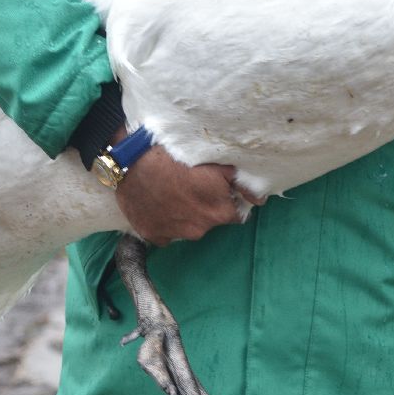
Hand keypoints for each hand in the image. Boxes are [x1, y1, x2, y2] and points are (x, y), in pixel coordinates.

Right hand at [114, 146, 263, 246]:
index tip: (215, 190)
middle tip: (191, 188)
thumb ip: (239, 183)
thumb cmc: (176, 157)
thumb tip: (260, 199)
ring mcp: (176, 235)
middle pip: (211, 220)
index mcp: (220, 212)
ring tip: (171, 194)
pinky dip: (164, 222)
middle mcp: (201, 229)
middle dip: (205, 207)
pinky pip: (165, 233)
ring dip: (184, 215)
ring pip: (188, 227)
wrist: (133, 163)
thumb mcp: (215, 165)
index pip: (236, 214)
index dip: (227, 200)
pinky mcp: (154, 236)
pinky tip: (157, 205)